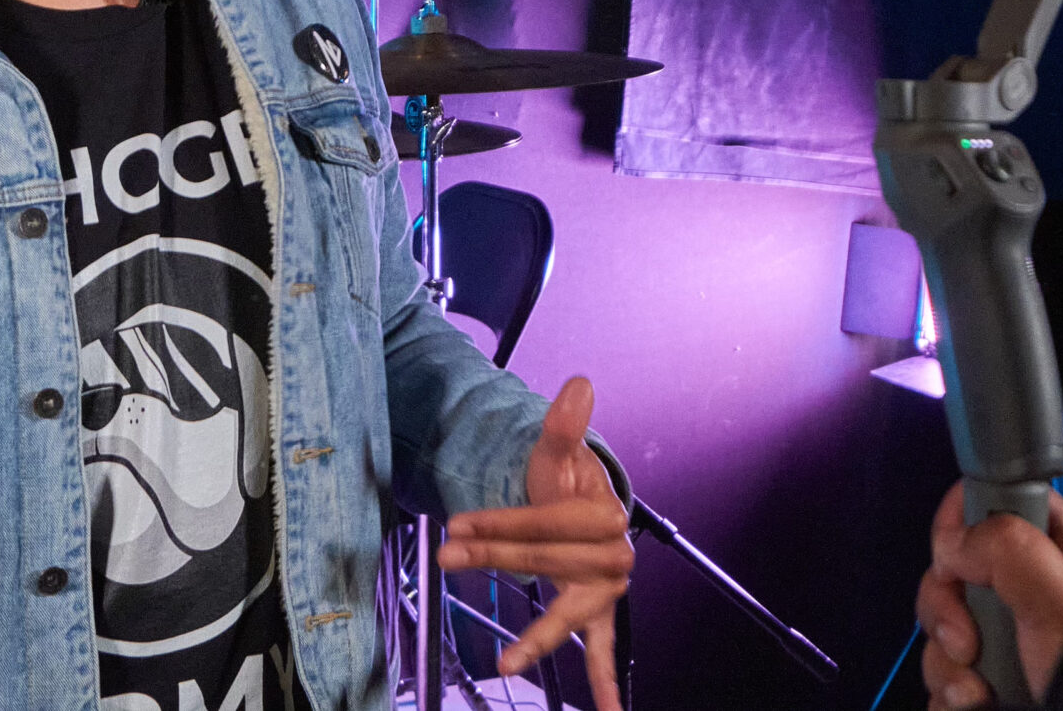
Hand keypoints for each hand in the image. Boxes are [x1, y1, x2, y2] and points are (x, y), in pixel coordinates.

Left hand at [437, 376, 633, 710]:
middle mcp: (614, 557)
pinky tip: (607, 710)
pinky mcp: (598, 615)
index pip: (546, 524)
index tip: (459, 525)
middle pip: (545, 563)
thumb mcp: (559, 453)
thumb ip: (566, 425)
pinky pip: (605, 650)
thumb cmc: (566, 482)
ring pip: (564, 613)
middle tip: (448, 555)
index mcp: (605, 515)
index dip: (501, 524)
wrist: (583, 508)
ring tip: (507, 662)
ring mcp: (607, 592)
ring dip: (536, 638)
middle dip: (496, 561)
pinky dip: (605, 680)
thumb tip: (578, 384)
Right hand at [917, 484, 1062, 708]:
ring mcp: (1010, 631)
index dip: (958, 527)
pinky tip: (972, 704)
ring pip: (945, 625)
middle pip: (953, 570)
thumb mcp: (1061, 594)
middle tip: (967, 646)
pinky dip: (950, 691)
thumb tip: (952, 544)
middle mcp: (1029, 581)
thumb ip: (1006, 547)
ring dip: (948, 664)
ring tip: (975, 694)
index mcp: (1055, 543)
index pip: (988, 500)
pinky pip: (949, 669)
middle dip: (946, 613)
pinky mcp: (997, 672)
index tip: (953, 568)